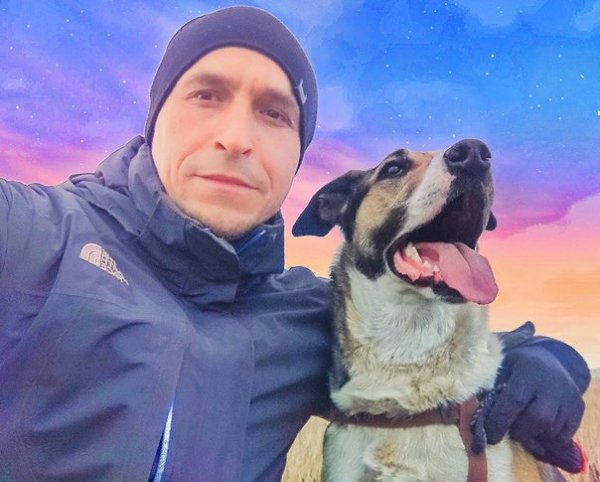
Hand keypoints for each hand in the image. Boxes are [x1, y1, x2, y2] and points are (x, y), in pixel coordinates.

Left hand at [483, 345, 585, 472]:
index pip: (514, 400)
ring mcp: (568, 397)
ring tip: (521, 427)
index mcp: (528, 370)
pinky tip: (536, 428)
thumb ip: (489, 384)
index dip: (500, 421)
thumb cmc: (516, 366)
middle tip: (507, 430)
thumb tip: (468, 407)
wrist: (549, 360)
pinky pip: (562, 435)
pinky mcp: (577, 409)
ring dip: (532, 434)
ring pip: (550, 430)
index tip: (488, 435)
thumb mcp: (501, 366)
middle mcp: (551, 384)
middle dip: (518, 430)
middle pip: (536, 419)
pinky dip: (547, 437)